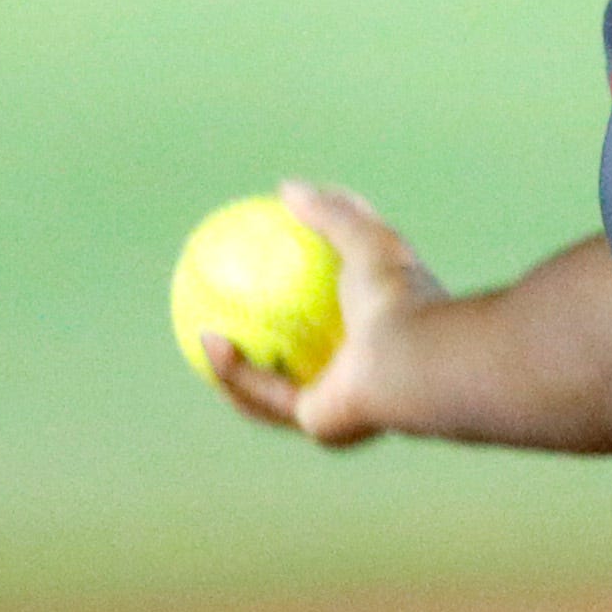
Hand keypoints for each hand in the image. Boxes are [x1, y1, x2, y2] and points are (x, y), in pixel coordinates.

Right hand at [203, 180, 447, 447]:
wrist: (411, 356)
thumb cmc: (398, 296)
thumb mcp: (368, 239)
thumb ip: (332, 212)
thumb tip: (288, 187)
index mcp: (384, 332)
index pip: (342, 316)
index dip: (305, 299)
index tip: (267, 275)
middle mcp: (365, 372)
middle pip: (306, 363)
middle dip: (264, 350)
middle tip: (221, 316)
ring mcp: (344, 403)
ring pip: (275, 393)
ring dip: (235, 369)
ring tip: (200, 332)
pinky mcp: (320, 424)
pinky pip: (264, 397)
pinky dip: (234, 372)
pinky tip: (208, 340)